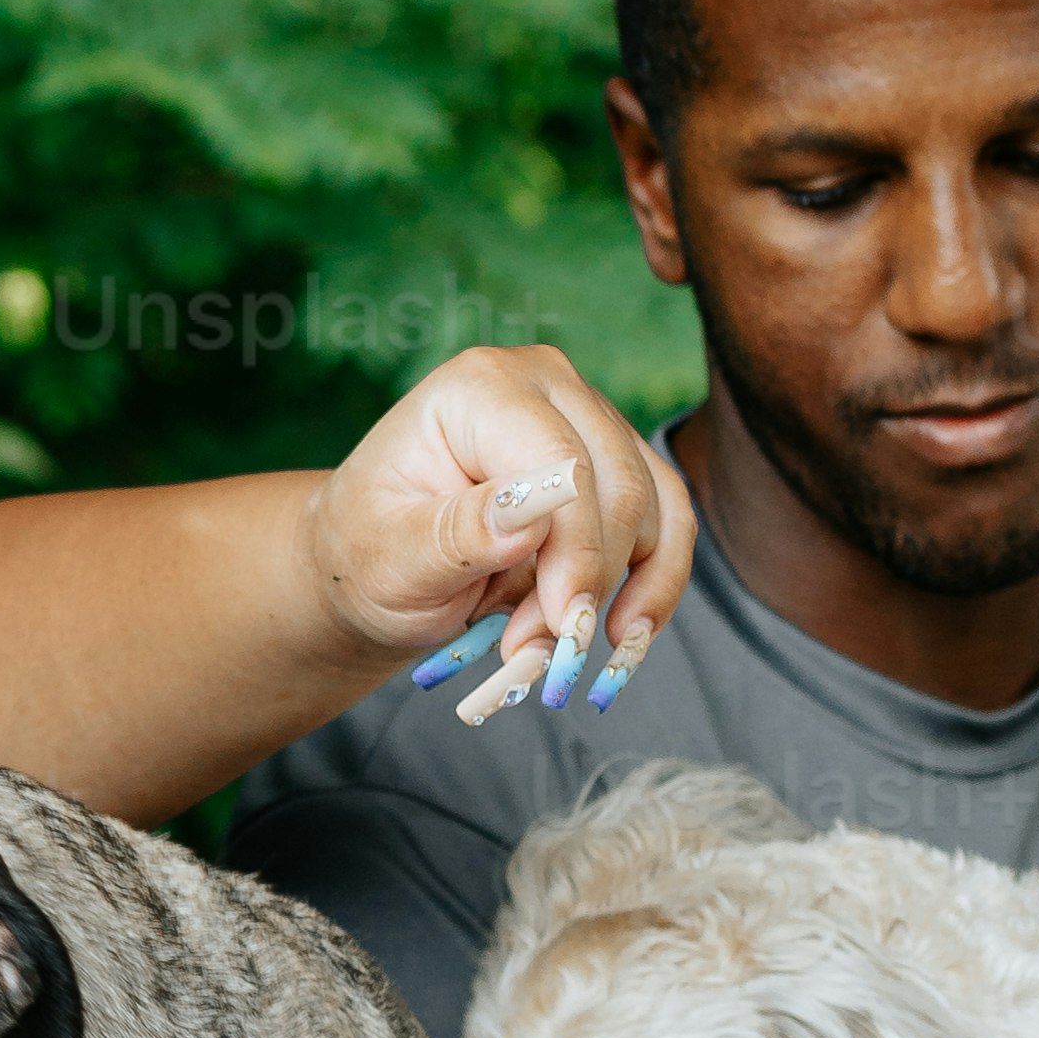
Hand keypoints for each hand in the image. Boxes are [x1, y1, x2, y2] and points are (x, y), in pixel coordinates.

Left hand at [304, 349, 694, 723]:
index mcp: (480, 387)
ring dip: (615, 594)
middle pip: (619, 487)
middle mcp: (545, 386)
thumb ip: (460, 532)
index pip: (563, 462)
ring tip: (552, 649)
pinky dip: (654, 588)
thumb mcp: (391, 556)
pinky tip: (624, 637)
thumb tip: (538, 508)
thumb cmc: (370, 552)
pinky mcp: (616, 467)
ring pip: (653, 511)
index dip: (576, 552)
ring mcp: (588, 421)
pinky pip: (668, 526)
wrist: (376, 565)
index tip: (561, 628)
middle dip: (587, 584)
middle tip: (535, 651)